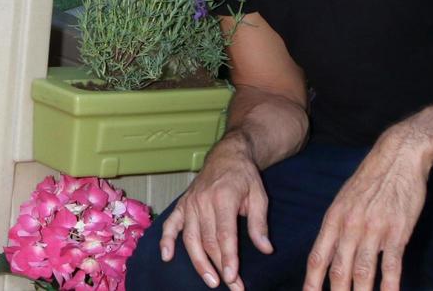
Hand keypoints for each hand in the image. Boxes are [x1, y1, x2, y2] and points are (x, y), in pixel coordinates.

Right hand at [159, 135, 273, 289]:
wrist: (226, 155)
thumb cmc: (245, 177)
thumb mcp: (260, 196)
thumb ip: (260, 223)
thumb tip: (266, 249)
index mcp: (223, 198)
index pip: (224, 234)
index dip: (228, 258)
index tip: (234, 278)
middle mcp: (202, 202)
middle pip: (208, 241)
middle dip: (219, 266)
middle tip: (232, 287)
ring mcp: (190, 203)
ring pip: (190, 238)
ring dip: (199, 261)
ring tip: (210, 280)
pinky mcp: (182, 204)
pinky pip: (171, 224)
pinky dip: (166, 240)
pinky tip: (167, 257)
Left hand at [302, 129, 429, 290]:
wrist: (397, 157)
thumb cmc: (369, 180)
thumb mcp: (344, 200)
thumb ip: (336, 227)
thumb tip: (328, 253)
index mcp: (333, 219)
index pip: (318, 257)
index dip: (311, 281)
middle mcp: (350, 227)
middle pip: (338, 270)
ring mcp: (374, 230)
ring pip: (363, 272)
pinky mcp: (397, 232)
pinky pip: (392, 266)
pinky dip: (390, 287)